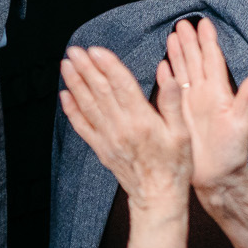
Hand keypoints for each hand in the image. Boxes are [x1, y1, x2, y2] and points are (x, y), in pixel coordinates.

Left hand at [60, 46, 190, 215]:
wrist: (158, 197)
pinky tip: (65, 96)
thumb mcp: (183, 133)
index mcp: (142, 120)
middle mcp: (121, 127)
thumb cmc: (175, 165)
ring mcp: (108, 139)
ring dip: (75, 83)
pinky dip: (71, 110)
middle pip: (100, 91)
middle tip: (74, 50)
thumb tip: (167, 74)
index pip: (121, 85)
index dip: (107, 65)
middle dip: (86, 68)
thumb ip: (172, 102)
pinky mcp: (101, 149)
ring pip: (88, 105)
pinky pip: (82, 127)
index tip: (95, 49)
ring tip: (66, 65)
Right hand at [165, 18, 247, 194]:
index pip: (213, 60)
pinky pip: (172, 92)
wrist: (218, 179)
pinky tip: (162, 65)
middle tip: (183, 23)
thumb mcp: (243, 124)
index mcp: (220, 93)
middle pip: (196, 61)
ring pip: (183, 72)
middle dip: (190, 41)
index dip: (208, 41)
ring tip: (173, 36)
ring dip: (178, 54)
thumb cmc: (234, 154)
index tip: (204, 23)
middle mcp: (205, 95)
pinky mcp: (180, 117)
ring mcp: (192, 105)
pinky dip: (166, 77)